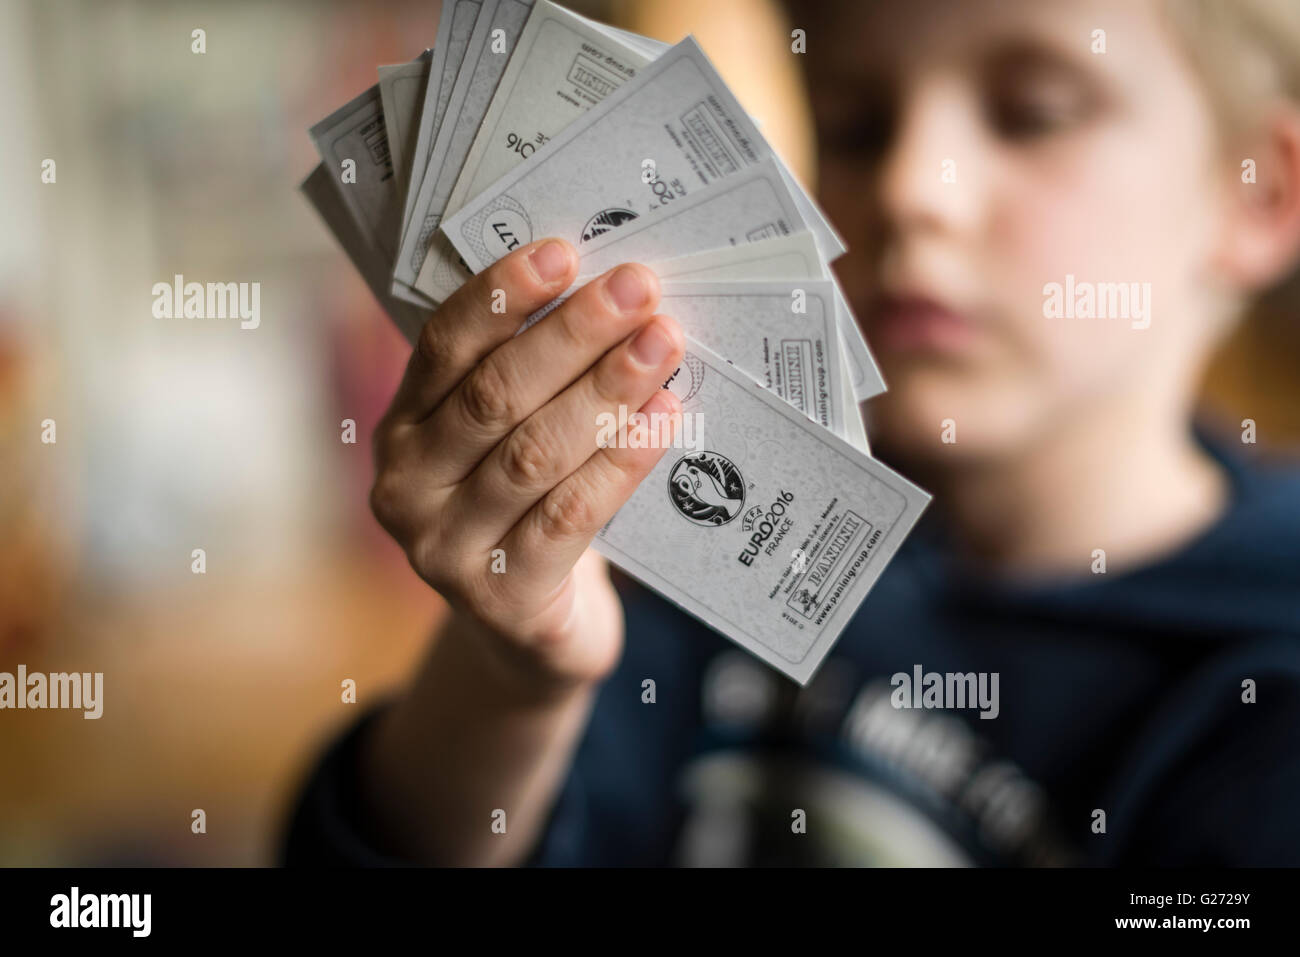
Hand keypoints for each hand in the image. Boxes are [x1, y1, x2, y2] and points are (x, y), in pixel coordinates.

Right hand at [369, 238, 684, 690]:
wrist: (529, 638)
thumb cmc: (526, 514)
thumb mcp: (505, 443)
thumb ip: (527, 380)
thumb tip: (605, 290)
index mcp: (402, 431)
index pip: (443, 348)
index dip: (502, 296)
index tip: (565, 251)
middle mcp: (408, 489)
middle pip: (493, 395)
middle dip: (571, 334)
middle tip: (637, 288)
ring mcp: (447, 551)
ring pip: (535, 452)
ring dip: (606, 390)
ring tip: (663, 343)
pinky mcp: (503, 600)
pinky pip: (572, 514)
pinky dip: (621, 459)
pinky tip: (664, 417)